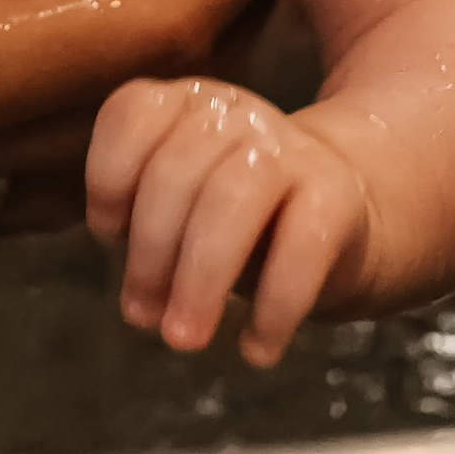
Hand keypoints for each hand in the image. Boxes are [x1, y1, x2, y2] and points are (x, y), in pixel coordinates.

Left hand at [88, 77, 376, 367]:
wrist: (346, 210)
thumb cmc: (243, 217)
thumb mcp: (185, 209)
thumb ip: (148, 232)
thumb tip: (141, 304)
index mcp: (189, 105)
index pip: (134, 113)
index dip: (108, 176)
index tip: (110, 233)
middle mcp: (237, 115)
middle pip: (175, 171)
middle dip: (150, 255)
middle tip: (143, 317)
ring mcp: (292, 149)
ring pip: (231, 201)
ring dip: (200, 280)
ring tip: (185, 338)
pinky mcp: (337, 194)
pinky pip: (300, 247)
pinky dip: (273, 307)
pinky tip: (257, 348)